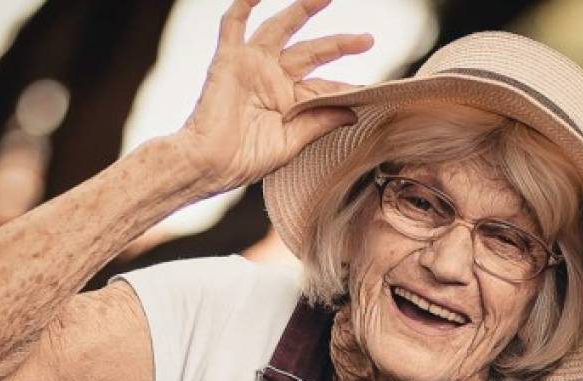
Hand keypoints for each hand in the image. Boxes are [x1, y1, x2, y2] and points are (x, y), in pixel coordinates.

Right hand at [177, 0, 372, 191]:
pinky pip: (234, 24)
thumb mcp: (293, 143)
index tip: (372, 90)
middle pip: (312, 52)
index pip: (325, 86)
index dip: (347, 87)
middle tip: (367, 39)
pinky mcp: (229, 59)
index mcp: (290, 101)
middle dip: (340, 44)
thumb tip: (353, 111)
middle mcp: (273, 78)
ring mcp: (252, 66)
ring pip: (281, 29)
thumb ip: (321, 122)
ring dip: (301, 10)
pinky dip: (243, 5)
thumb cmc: (246, 160)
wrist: (210, 163)